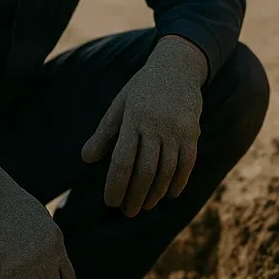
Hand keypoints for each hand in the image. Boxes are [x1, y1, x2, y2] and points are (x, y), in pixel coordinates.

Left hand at [81, 35, 207, 217]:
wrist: (178, 66)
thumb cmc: (143, 87)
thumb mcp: (120, 104)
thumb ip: (104, 133)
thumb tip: (86, 159)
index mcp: (133, 119)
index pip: (122, 160)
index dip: (116, 184)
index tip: (110, 202)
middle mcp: (155, 125)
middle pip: (145, 170)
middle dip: (135, 195)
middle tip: (127, 212)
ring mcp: (176, 129)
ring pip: (166, 170)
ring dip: (156, 193)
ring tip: (145, 206)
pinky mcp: (193, 131)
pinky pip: (187, 163)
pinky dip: (179, 182)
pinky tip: (170, 194)